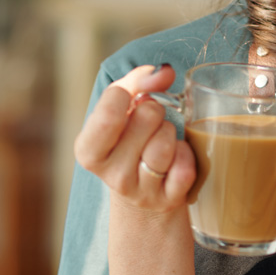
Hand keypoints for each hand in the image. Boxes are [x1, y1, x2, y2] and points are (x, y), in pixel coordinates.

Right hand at [74, 64, 196, 212]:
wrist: (145, 188)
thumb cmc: (131, 136)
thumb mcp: (125, 106)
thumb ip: (139, 81)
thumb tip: (164, 72)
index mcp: (89, 150)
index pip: (110, 111)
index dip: (128, 94)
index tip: (130, 100)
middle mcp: (111, 175)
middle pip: (147, 116)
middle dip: (155, 111)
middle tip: (150, 123)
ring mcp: (140, 193)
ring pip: (166, 143)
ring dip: (171, 133)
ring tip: (162, 140)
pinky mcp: (167, 202)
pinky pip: (185, 167)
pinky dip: (186, 155)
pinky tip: (176, 159)